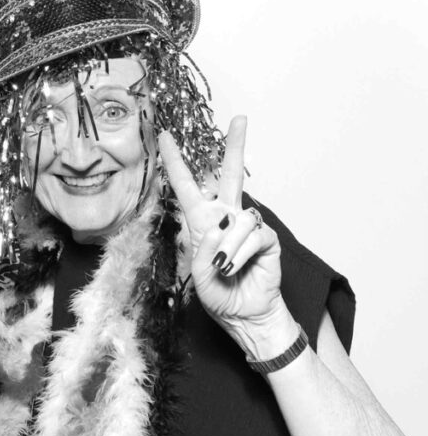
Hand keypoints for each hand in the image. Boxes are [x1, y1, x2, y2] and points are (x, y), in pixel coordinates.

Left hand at [158, 117, 295, 357]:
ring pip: (238, 218)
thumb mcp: (199, 277)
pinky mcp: (267, 239)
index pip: (187, 186)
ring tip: (224, 269)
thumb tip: (220, 224)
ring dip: (228, 247)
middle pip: (229, 174)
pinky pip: (253, 236)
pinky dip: (241, 253)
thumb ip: (204, 252)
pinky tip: (237, 267)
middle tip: (240, 119)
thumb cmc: (219, 296)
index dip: (176, 162)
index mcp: (201, 223)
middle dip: (235, 146)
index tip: (167, 136)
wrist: (245, 317)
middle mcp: (224, 218)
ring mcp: (247, 227)